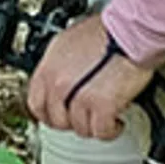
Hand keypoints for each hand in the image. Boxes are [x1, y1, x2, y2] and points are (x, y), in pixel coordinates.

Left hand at [26, 9, 156, 142]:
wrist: (128, 32)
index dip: (48, 114)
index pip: (36, 103)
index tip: (58, 116)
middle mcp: (59, 83)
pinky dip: (110, 130)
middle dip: (72, 122)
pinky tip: (116, 122)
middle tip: (85, 117)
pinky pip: (101, 131)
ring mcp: (78, 97)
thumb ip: (60, 65)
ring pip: (80, 128)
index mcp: (49, 67)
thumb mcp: (68, 42)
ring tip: (104, 117)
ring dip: (94, 126)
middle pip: (57, 120)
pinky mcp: (101, 106)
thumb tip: (62, 78)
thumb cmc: (106, 32)